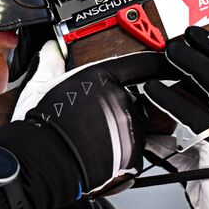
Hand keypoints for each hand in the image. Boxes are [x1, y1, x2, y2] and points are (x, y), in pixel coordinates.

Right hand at [7, 40, 166, 197]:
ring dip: (122, 131)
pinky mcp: (132, 153)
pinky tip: (99, 153)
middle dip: (121, 108)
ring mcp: (129, 127)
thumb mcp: (41, 83)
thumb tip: (51, 48)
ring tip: (94, 138)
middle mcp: (122, 99)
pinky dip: (121, 153)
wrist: (41, 160)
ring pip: (135, 126)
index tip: (167, 64)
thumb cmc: (41, 124)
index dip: (159, 63)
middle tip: (96, 119)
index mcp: (104, 77)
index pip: (144, 64)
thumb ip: (52, 60)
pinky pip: (134, 151)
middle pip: (135, 99)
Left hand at [144, 28, 208, 208]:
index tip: (197, 36)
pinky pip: (195, 120)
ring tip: (166, 57)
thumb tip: (163, 101)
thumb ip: (191, 126)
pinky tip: (154, 91)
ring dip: (189, 69)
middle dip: (202, 54)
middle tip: (177, 42)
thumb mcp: (208, 148)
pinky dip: (172, 101)